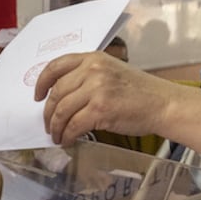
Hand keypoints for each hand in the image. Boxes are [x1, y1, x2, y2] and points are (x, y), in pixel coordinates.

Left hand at [34, 52, 175, 145]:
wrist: (163, 104)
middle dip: (48, 112)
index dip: (41, 82)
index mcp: (93, 58)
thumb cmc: (140, 92)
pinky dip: (67, 136)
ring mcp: (96, 89)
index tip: (37, 97)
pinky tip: (68, 141)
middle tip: (48, 125)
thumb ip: (87, 77)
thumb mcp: (111, 72)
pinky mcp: (100, 109)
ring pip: (62, 111)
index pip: (56, 66)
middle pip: (56, 92)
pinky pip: (73, 125)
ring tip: (56, 136)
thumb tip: (61, 97)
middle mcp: (92, 70)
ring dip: (55, 127)